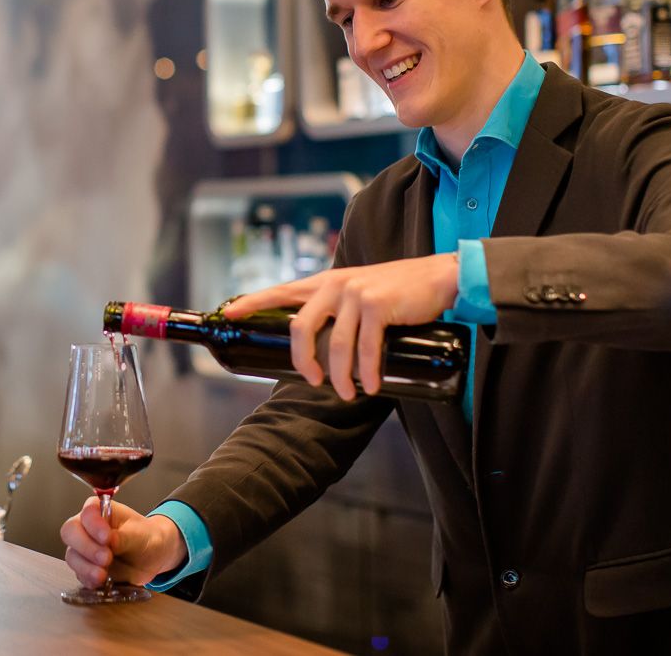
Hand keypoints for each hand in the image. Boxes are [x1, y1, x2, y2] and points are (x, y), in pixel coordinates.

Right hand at [59, 497, 185, 588]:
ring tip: (103, 576)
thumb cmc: (145, 537)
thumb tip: (110, 541)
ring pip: (72, 556)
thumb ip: (124, 537)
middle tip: (106, 558)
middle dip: (86, 547)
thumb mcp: (140, 535)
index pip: (87, 513)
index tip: (107, 537)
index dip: (93, 525)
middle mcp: (87, 527)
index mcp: (100, 511)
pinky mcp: (86, 568)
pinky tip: (100, 582)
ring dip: (86, 567)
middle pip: (70, 533)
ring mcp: (84, 549)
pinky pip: (79, 574)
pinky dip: (88, 579)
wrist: (151, 557)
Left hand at [223, 254, 459, 400]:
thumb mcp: (361, 293)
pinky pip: (365, 348)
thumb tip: (326, 348)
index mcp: (326, 282)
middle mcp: (335, 284)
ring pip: (335, 345)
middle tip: (315, 382)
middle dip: (304, 361)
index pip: (281, 291)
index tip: (231, 314)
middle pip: (301, 328)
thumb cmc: (399, 291)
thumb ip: (340, 309)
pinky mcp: (378, 305)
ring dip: (340, 376)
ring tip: (347, 393)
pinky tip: (371, 386)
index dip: (253, 302)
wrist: (440, 277)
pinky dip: (367, 372)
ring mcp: (356, 293)